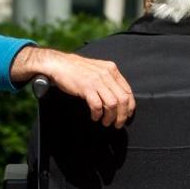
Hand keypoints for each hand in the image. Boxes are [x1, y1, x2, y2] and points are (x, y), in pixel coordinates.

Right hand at [12, 47, 135, 127]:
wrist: (59, 64)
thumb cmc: (77, 69)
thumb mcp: (98, 70)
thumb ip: (108, 80)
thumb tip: (118, 97)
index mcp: (112, 70)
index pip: (128, 91)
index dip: (130, 106)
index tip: (127, 115)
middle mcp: (107, 74)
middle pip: (123, 99)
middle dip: (122, 115)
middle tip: (118, 124)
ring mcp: (97, 80)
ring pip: (112, 104)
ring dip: (110, 117)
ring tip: (106, 122)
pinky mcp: (86, 87)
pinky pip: (97, 105)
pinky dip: (98, 114)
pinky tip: (95, 117)